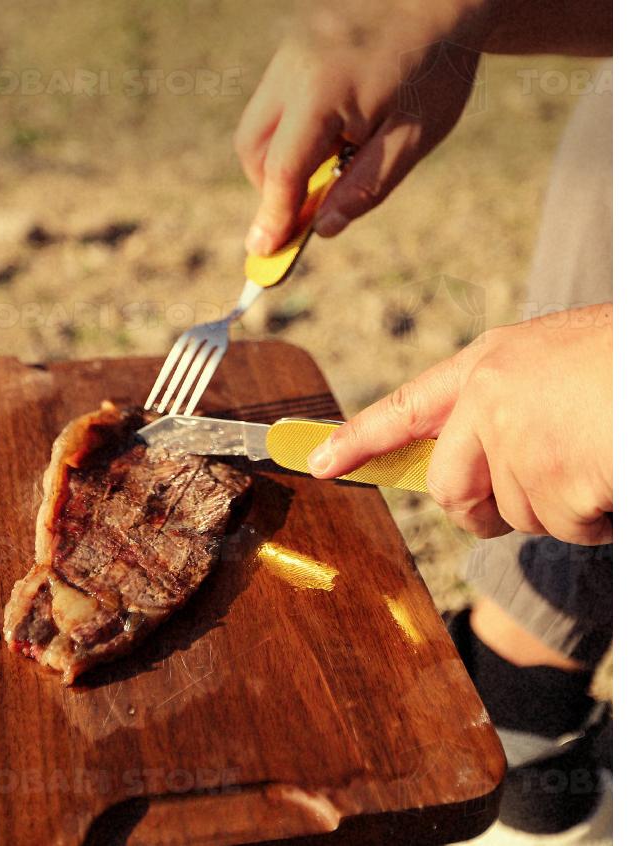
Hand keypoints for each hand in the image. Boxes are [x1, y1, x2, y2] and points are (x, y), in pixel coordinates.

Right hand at [235, 0, 494, 254]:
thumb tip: (323, 228)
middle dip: (270, 186)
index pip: (282, 169)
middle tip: (306, 203)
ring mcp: (288, 51)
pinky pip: (275, 102)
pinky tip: (334, 125)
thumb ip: (366, 185)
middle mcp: (293, 67)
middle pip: (253, 147)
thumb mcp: (414, 136)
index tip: (262, 250)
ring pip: (259, 124)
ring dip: (280, 157)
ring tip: (331, 156)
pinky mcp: (292, 45)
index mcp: (322, 91)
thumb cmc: (436, 68)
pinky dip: (291, 129)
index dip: (271, 215)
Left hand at [308, 305, 612, 545]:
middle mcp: (489, 399)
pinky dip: (594, 516)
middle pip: (452, 489)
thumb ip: (502, 409)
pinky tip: (615, 471)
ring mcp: (515, 438)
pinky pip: (563, 526)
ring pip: (518, 513)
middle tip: (536, 494)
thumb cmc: (623, 361)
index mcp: (490, 364)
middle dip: (485, 510)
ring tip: (601, 455)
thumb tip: (468, 470)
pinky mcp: (549, 476)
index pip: (404, 408)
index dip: (358, 438)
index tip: (319, 462)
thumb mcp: (553, 367)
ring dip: (561, 505)